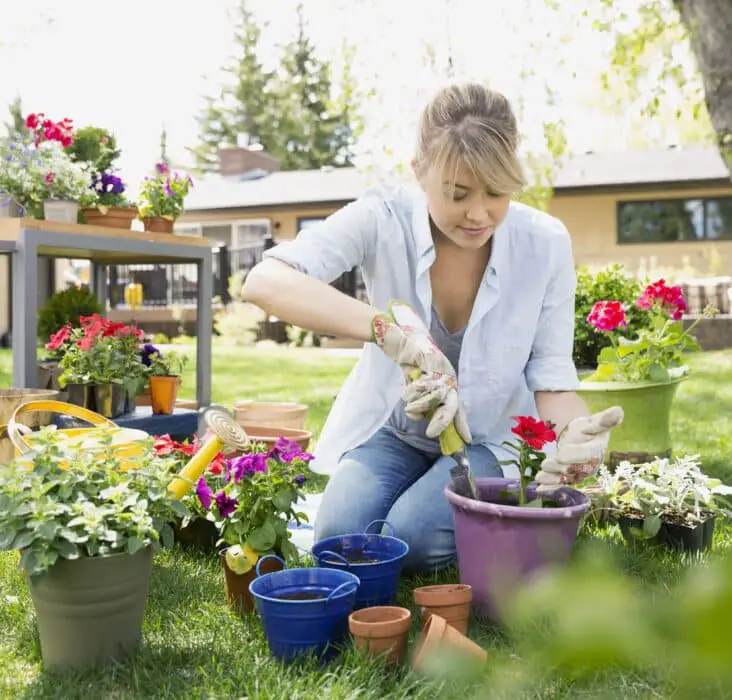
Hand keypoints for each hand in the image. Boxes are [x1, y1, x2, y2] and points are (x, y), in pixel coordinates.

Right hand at [371, 306, 470, 442]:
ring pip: (431, 400)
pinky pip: (420, 389)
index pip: (458, 407)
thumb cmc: (413, 365)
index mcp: (449, 384)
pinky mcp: (431, 364)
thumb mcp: (419, 387)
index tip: (467, 441)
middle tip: (430, 435)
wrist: (404, 341)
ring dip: (415, 404)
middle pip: (451, 405)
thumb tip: (423, 420)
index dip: (462, 424)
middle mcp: (449, 378)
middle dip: (441, 422)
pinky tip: (407, 386)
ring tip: (408, 399)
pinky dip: (410, 392)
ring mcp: (441, 371)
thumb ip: (424, 401)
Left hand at [535, 406, 623, 492]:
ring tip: (540, 475)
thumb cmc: (587, 428)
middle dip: (560, 468)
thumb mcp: (593, 421)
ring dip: (552, 478)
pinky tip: (539, 488)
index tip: (560, 455)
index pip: (587, 455)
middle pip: (575, 469)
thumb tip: (619, 411)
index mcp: (597, 450)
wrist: (580, 437)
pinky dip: (550, 486)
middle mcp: (590, 465)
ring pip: (566, 478)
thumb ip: (604, 420)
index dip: (574, 456)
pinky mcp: (569, 478)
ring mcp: (579, 473)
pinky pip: (560, 484)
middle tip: (546, 464)